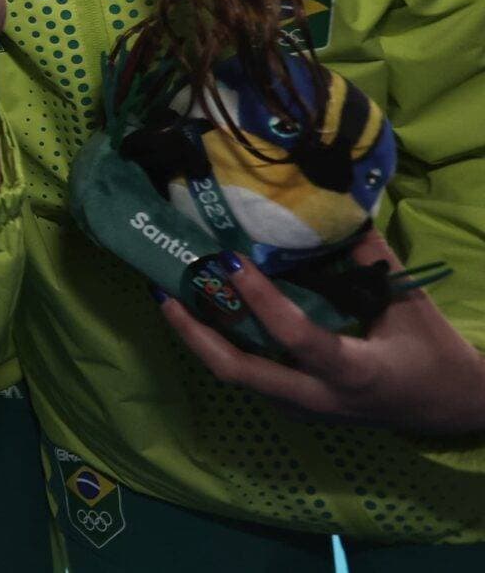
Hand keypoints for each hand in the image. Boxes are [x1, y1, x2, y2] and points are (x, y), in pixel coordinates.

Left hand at [157, 231, 484, 435]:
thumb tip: (337, 205)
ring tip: (169, 294)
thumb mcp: (408, 304)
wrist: (448, 407)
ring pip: (235, 377)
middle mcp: (318, 397)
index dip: (259, 299)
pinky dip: (220, 345)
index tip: (229, 260)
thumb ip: (370, 257)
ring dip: (198, 338)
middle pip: (239, 373)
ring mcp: (301, 407)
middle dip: (195, 333)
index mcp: (353, 371)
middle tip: (164, 290)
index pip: (296, 337)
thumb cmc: (431, 353)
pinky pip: (248, 376)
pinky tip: (203, 313)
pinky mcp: (293, 406)